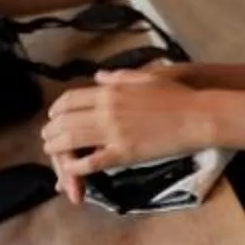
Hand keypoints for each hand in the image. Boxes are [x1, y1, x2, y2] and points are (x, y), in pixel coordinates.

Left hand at [41, 64, 200, 199]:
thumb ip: (118, 77)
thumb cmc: (176, 95)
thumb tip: (99, 76)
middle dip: (51, 130)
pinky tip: (71, 169)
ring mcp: (114, 132)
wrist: (198, 115)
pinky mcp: (125, 153)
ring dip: (56, 147)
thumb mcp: (145, 77)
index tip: (53, 115)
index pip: (70, 99)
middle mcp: (106, 109)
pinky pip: (92, 161)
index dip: (57, 109)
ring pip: (72, 140)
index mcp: (110, 90)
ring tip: (51, 151)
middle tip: (47, 137)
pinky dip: (77, 166)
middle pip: (65, 120)